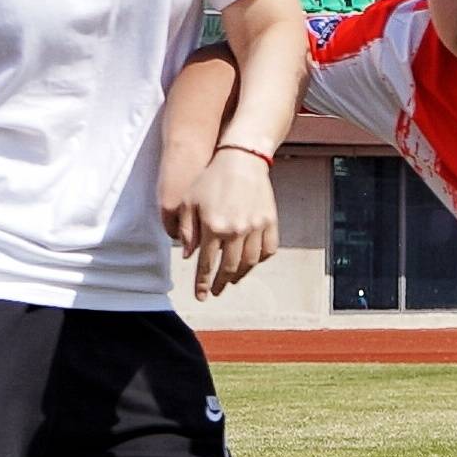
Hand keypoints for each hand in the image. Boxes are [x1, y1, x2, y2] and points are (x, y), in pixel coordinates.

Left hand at [170, 149, 277, 299]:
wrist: (241, 160)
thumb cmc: (211, 179)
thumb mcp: (189, 202)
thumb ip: (186, 230)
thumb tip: (188, 256)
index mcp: (213, 227)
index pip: (207, 264)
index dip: (203, 283)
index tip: (201, 296)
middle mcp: (236, 230)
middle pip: (229, 268)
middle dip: (221, 283)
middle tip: (216, 291)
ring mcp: (256, 227)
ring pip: (250, 262)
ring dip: (240, 275)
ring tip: (231, 280)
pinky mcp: (271, 221)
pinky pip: (268, 250)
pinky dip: (260, 260)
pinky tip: (251, 263)